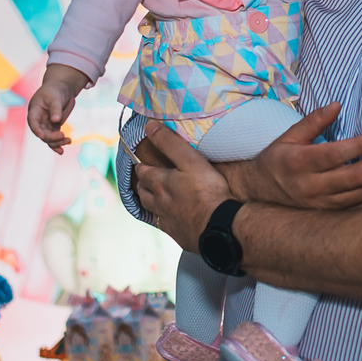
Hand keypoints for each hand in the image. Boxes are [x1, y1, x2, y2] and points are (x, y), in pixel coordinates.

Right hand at [28, 65, 87, 153]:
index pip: (33, 122)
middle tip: (63, 136)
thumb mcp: (55, 96)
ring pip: (48, 138)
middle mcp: (39, 119)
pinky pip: (54, 137)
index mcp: (35, 110)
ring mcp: (46, 124)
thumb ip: (55, 108)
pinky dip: (58, 143)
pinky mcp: (53, 126)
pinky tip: (62, 150)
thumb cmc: (56, 89)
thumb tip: (56, 121)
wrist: (62, 87)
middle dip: (51, 137)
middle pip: (42, 132)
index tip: (42, 136)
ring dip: (57, 142)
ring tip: (68, 141)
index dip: (36, 130)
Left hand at [134, 121, 232, 251]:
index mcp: (159, 183)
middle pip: (143, 191)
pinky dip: (165, 218)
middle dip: (143, 183)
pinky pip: (165, 225)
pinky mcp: (178, 234)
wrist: (220, 228)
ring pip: (151, 209)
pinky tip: (172, 218)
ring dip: (150, 201)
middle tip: (147, 178)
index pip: (142, 171)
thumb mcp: (191, 160)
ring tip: (154, 197)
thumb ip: (170, 143)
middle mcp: (158, 203)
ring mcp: (167, 220)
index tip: (142, 162)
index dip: (142, 165)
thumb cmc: (207, 191)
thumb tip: (150, 126)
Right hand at [217, 102, 361, 208]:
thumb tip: (337, 105)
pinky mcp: (327, 212)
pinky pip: (356, 208)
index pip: (337, 155)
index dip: (361, 146)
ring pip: (359, 194)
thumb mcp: (290, 135)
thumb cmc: (278, 157)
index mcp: (300, 162)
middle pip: (354, 177)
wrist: (260, 189)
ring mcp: (320, 202)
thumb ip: (314, 120)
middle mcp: (311, 186)